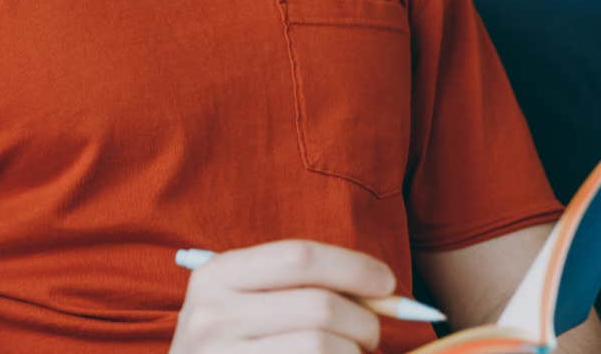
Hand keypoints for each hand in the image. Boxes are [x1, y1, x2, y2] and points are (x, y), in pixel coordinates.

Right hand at [167, 239, 397, 352]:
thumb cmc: (233, 342)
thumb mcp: (247, 302)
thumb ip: (303, 287)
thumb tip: (384, 290)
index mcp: (216, 276)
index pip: (299, 257)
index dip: (353, 267)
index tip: (386, 283)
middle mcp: (213, 315)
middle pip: (320, 306)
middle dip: (365, 321)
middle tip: (371, 335)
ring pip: (324, 347)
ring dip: (353, 353)